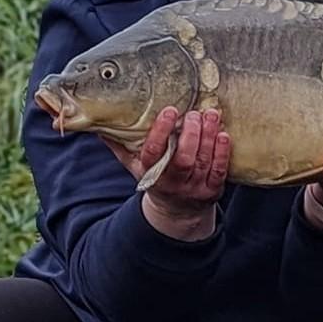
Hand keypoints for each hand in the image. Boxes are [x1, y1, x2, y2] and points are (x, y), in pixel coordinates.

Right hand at [103, 107, 229, 239]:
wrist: (177, 210)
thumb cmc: (155, 178)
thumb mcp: (134, 166)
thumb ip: (120, 145)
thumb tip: (99, 124)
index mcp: (151, 174)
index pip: (153, 153)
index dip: (161, 132)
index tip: (169, 111)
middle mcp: (172, 183)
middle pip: (183, 159)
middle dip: (190, 135)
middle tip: (194, 113)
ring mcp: (194, 188)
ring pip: (203, 162)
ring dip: (208, 136)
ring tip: (211, 114)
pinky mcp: (212, 190)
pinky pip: (219, 171)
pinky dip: (222, 152)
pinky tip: (223, 134)